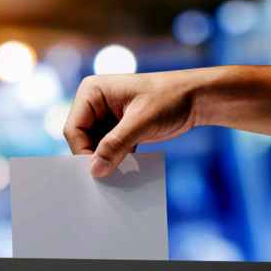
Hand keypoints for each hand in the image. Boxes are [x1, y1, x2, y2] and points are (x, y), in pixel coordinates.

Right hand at [63, 72, 197, 176]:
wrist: (197, 98)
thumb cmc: (170, 99)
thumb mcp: (141, 122)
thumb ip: (116, 145)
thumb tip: (95, 171)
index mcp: (91, 91)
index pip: (74, 129)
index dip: (82, 152)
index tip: (98, 172)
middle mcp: (93, 103)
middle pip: (82, 140)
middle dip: (95, 157)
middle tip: (107, 178)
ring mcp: (104, 116)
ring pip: (94, 147)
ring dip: (106, 161)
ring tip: (120, 172)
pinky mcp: (117, 128)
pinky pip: (108, 149)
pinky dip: (116, 160)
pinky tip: (128, 168)